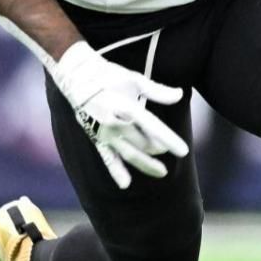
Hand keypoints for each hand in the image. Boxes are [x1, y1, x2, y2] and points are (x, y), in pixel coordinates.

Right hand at [47, 42, 187, 188]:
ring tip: (162, 172)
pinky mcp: (96, 139)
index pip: (153, 127)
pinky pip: (107, 158)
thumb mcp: (135, 79)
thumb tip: (179, 95)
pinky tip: (125, 184)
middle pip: (143, 143)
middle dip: (158, 148)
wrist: (77, 78)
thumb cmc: (109, 76)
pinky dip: (116, 172)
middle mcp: (116, 123)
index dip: (169, 140)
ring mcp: (105, 133)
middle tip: (166, 148)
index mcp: (126, 107)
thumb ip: (157, 91)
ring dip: (146, 164)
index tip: (183, 151)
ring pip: (130, 154)